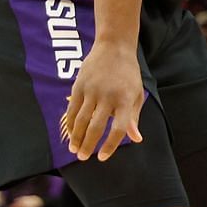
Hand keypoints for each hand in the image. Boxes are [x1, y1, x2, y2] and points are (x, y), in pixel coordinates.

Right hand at [62, 41, 145, 161]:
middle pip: (96, 127)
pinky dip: (70, 123)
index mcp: (126, 100)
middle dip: (89, 145)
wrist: (114, 48)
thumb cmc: (129, 74)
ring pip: (81, 120)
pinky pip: (72, 109)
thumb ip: (134, 118)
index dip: (111, 145)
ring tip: (74, 150)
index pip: (119, 129)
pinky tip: (70, 134)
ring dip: (76, 137)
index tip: (103, 157)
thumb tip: (136, 139)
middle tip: (83, 158)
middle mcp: (108, 97)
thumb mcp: (137, 94)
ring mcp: (92, 91)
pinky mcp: (78, 86)